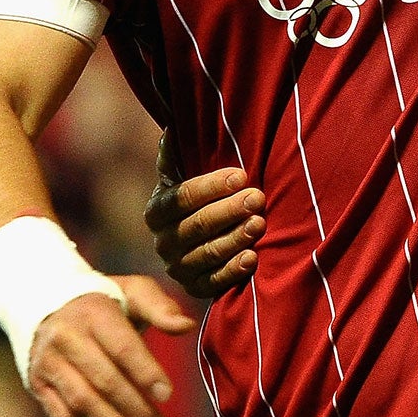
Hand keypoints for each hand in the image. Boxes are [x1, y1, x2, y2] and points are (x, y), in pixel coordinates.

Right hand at [25, 275, 195, 416]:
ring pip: (82, 403)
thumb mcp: (133, 291)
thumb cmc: (105, 302)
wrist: (48, 304)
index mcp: (93, 313)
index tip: (168, 395)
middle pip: (103, 380)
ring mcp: (48, 363)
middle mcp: (66, 337)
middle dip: (135, 409)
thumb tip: (186, 326)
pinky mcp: (38, 384)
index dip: (146, 373)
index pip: (122, 348)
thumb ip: (161, 307)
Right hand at [146, 165, 265, 299]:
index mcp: (157, 210)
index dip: (211, 187)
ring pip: (206, 253)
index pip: (182, 198)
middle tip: (257, 198)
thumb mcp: (184, 176)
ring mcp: (177, 267)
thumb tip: (172, 129)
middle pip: (197, 225)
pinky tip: (252, 258)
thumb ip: (177, 157)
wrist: (202, 240)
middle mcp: (163, 241)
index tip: (241, 175)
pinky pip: (212, 282)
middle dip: (229, 210)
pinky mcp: (194, 287)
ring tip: (259, 223)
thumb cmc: (200, 198)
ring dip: (235, 238)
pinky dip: (232, 270)